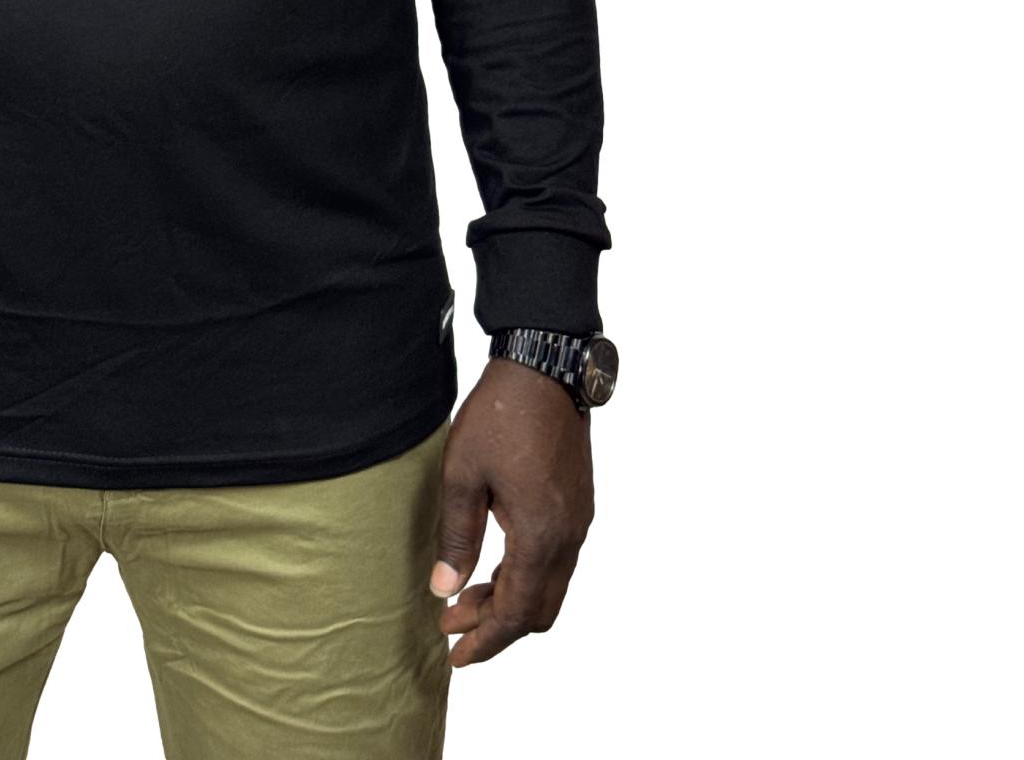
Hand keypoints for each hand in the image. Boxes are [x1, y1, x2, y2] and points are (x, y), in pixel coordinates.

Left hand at [429, 355, 594, 665]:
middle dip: (497, 627)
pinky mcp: (577, 504)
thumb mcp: (463, 474)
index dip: (486, 640)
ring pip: (549, 586)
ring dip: (510, 600)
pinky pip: (556, 560)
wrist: (545, 367)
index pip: (517, 611)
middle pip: (539, 609)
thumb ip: (456, 536)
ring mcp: (578, 520)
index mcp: (541, 534)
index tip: (456, 656)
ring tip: (462, 599)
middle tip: (453, 628)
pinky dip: (524, 575)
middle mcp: (569, 535)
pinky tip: (492, 566)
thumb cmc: (500, 415)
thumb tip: (444, 589)